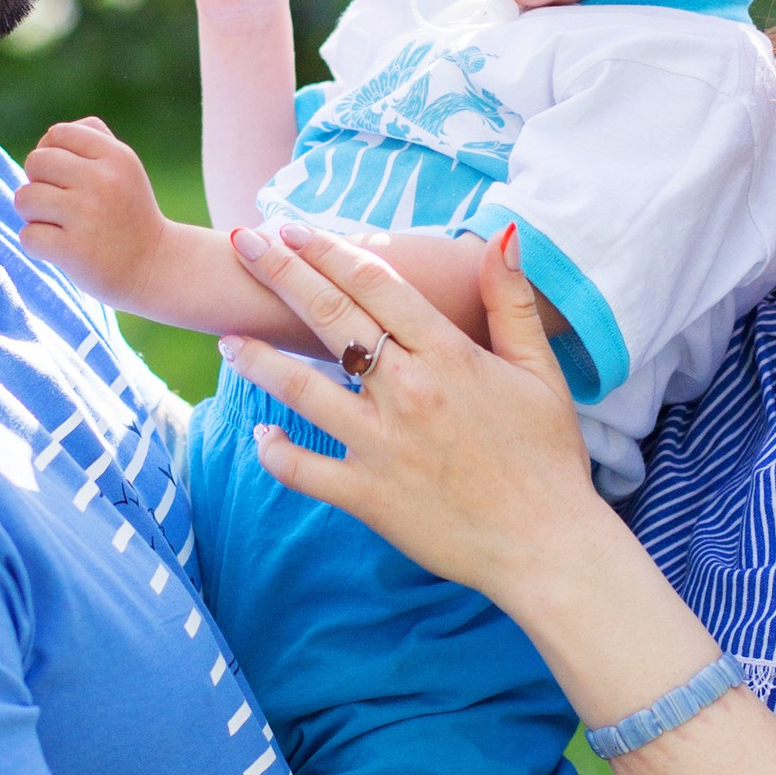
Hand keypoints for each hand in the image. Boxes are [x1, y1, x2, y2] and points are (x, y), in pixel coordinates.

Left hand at [17, 118, 168, 303]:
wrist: (154, 268)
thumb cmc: (128, 215)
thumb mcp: (125, 168)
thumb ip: (93, 141)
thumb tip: (47, 138)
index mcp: (116, 156)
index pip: (58, 133)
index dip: (50, 153)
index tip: (63, 177)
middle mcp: (102, 180)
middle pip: (35, 162)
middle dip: (38, 183)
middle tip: (59, 205)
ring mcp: (87, 215)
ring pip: (24, 198)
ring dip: (33, 215)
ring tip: (57, 226)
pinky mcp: (74, 250)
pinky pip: (27, 235)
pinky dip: (36, 245)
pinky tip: (59, 249)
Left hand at [219, 215, 599, 608]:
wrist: (546, 546)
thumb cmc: (548, 457)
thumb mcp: (541, 371)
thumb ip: (512, 301)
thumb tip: (501, 234)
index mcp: (450, 357)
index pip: (377, 285)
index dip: (330, 250)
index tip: (294, 228)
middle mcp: (408, 393)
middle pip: (330, 318)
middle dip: (281, 273)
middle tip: (242, 242)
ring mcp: (382, 446)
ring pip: (301, 390)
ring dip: (258, 359)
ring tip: (227, 337)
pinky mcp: (367, 496)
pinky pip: (304, 470)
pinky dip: (276, 452)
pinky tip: (261, 435)